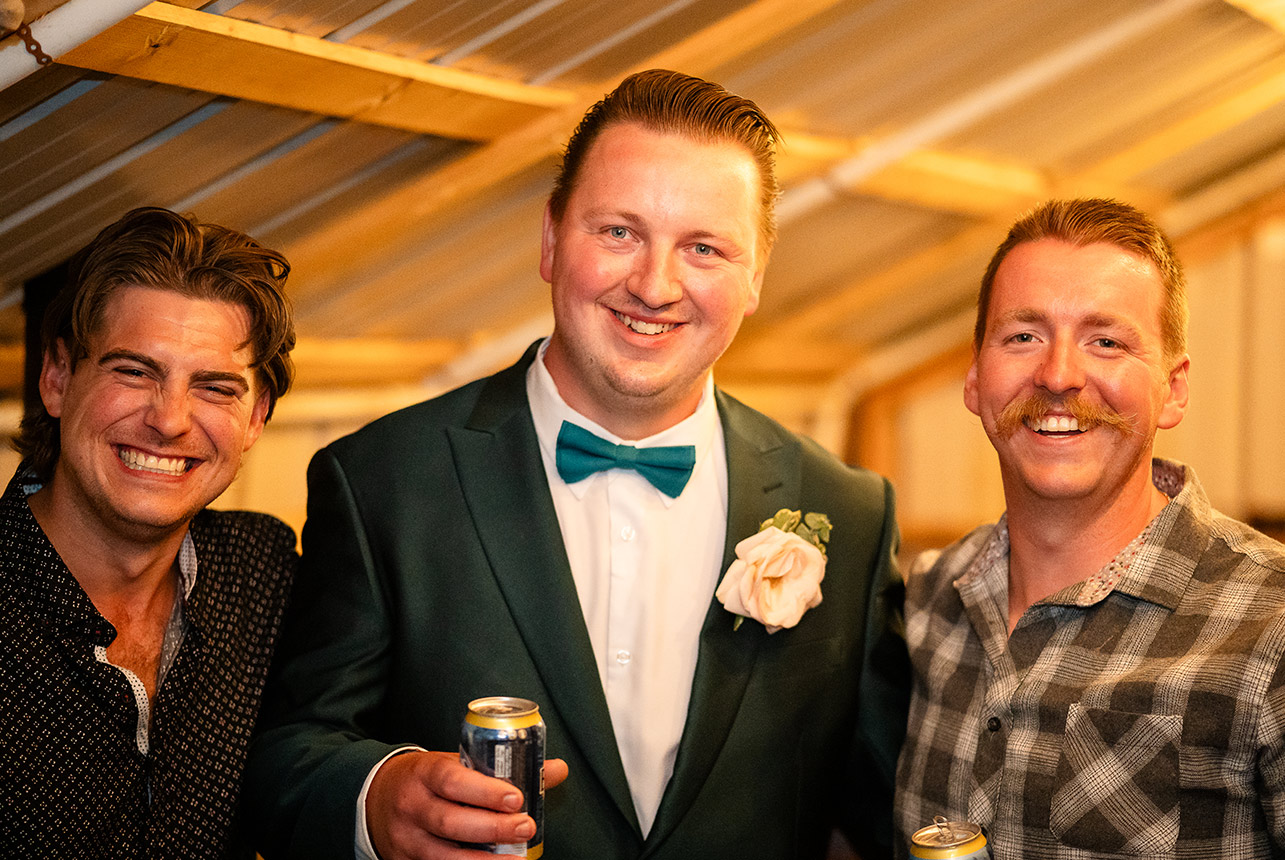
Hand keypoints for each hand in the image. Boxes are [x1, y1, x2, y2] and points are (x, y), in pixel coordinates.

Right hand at [367, 750, 568, 859]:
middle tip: (525, 827)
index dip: (484, 791)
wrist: (376, 797)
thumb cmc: (429, 779)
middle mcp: (413, 805)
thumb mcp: (457, 763)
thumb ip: (504, 769)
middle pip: (450, 820)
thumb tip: (557, 769)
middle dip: (491, 828)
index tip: (515, 798)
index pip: (452, 780)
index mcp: (425, 773)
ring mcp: (408, 838)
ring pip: (443, 855)